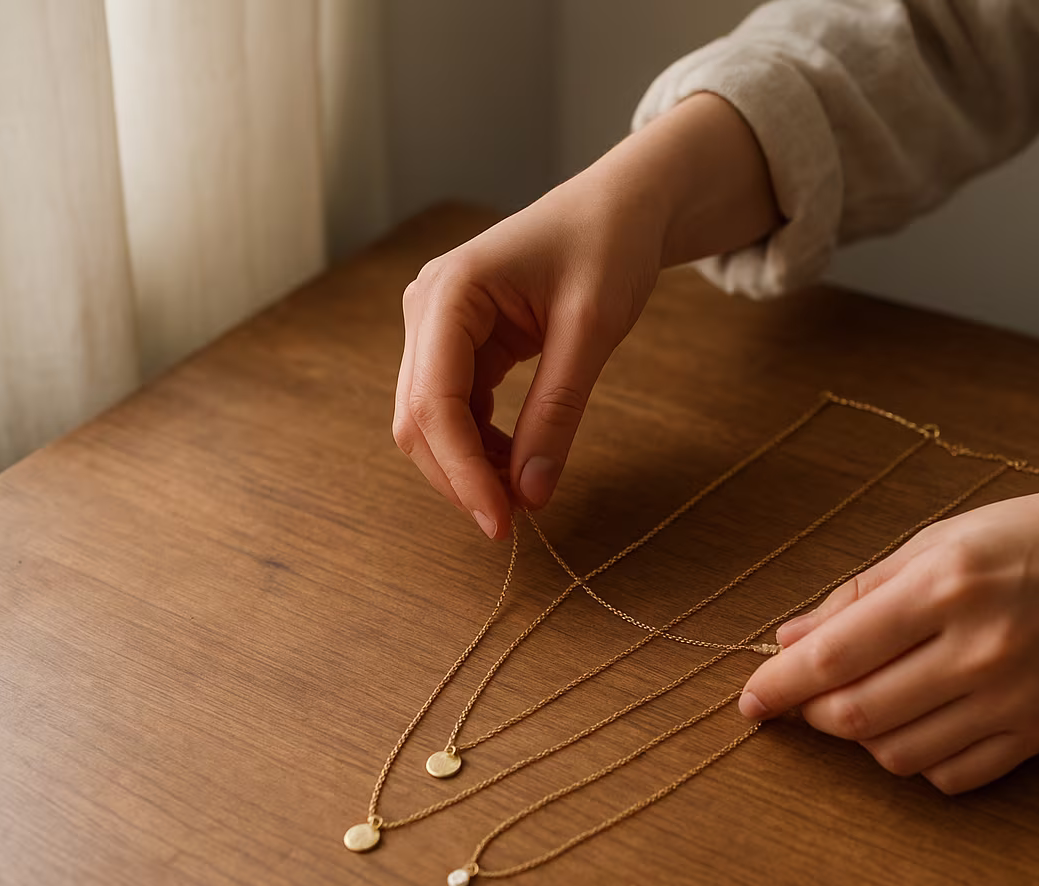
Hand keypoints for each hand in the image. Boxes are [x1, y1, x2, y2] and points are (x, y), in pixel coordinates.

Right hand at [394, 93, 780, 537]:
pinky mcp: (459, 342)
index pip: (435, 402)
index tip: (500, 522)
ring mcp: (437, 326)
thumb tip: (532, 494)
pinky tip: (520, 464)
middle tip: (512, 525)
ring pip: (432, 420)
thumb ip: (558, 412)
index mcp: (450, 291)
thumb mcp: (591, 330)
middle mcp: (427, 307)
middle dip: (460, 476)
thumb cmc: (608, 247)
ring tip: (524, 497)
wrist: (620, 207)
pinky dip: (483, 445)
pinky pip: (457, 409)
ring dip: (470, 465)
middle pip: (419, 419)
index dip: (461, 471)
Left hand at [737, 477, 1038, 793]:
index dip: (776, 685)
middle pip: (856, 716)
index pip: (833, 657)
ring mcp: (1014, 697)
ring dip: (862, 735)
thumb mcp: (942, 537)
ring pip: (897, 753)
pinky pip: (952, 776)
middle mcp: (979, 647)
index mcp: (945, 585)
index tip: (748, 701)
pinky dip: (917, 759)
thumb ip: (862, 592)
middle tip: (806, 694)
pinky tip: (920, 721)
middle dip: (813, 713)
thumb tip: (788, 639)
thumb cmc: (1037, 534)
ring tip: (870, 697)